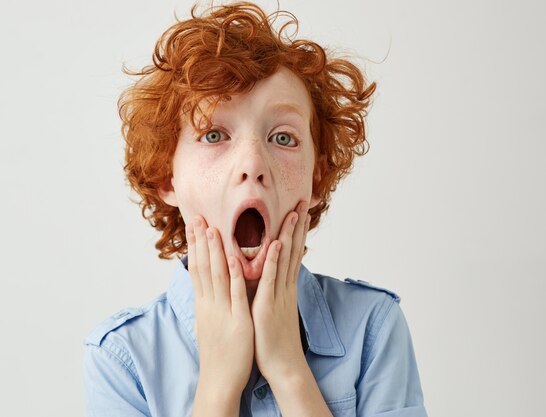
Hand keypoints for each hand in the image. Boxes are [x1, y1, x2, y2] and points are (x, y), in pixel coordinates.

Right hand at [187, 216, 253, 401]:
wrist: (219, 380)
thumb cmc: (217, 352)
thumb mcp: (208, 323)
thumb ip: (208, 303)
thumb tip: (204, 288)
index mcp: (204, 303)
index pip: (197, 268)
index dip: (194, 246)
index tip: (192, 226)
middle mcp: (209, 304)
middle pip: (203, 267)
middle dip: (200, 241)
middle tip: (196, 216)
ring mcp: (223, 311)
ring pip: (218, 276)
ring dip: (215, 251)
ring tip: (212, 228)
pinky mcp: (238, 321)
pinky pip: (237, 294)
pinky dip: (237, 275)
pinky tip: (236, 258)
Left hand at [251, 201, 310, 382]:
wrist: (284, 366)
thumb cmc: (274, 340)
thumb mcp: (274, 309)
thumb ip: (271, 290)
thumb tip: (267, 275)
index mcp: (285, 288)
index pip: (292, 253)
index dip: (296, 231)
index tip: (298, 210)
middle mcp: (285, 287)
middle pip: (293, 250)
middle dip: (298, 225)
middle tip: (303, 201)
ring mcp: (279, 295)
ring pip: (285, 259)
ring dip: (289, 235)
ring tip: (293, 213)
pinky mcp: (269, 305)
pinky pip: (272, 279)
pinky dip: (274, 260)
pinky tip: (277, 243)